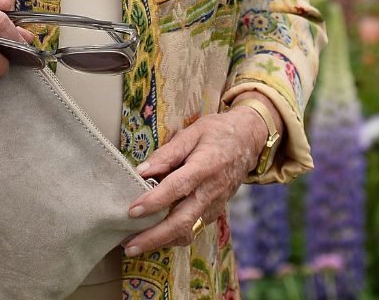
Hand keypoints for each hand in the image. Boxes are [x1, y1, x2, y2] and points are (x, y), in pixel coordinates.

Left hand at [120, 106, 267, 255]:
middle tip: (130, 246)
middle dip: (154, 237)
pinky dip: (172, 237)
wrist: (249, 141)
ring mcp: (214, 206)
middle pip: (182, 222)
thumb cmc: (218, 132)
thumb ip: (167, 153)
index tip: (132, 211)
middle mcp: (210, 191)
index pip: (178, 188)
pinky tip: (153, 235)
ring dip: (161, 242)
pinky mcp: (214, 213)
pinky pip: (192, 230)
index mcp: (205, 167)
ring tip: (135, 245)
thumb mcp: (192, 132)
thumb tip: (141, 171)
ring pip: (187, 232)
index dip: (154, 201)